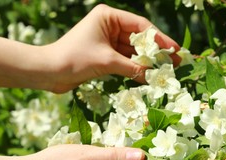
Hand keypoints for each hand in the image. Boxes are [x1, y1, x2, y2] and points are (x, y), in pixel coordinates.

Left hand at [48, 4, 180, 92]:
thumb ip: (133, 67)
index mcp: (109, 16)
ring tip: (167, 70)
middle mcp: (109, 25)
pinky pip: (126, 60)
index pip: (140, 26)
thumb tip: (155, 76)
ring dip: (148, 61)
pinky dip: (137, 68)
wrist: (49, 72)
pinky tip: (150, 75)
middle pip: (139, 38)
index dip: (159, 39)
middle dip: (157, 51)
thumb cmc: (74, 59)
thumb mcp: (107, 62)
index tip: (175, 50)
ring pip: (134, 51)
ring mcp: (108, 41)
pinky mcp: (105, 54)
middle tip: (176, 61)